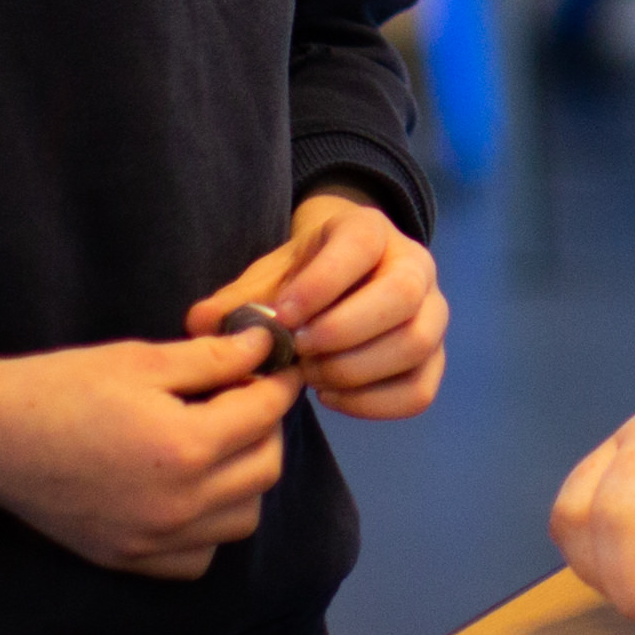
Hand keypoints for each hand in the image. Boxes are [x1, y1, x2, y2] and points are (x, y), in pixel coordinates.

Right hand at [0, 335, 292, 577]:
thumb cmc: (61, 388)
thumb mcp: (141, 359)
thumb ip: (212, 358)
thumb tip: (265, 347)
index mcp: (187, 447)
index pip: (264, 414)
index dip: (276, 382)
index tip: (274, 366)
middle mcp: (180, 505)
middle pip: (265, 469)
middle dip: (264, 428)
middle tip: (240, 397)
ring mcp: (155, 540)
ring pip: (242, 518)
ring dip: (244, 479)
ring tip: (215, 443)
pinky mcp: (130, 560)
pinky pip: (199, 557)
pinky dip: (208, 528)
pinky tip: (187, 492)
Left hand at [194, 192, 444, 419]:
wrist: (341, 279)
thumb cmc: (301, 276)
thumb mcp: (269, 275)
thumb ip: (238, 299)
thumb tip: (201, 324)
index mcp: (370, 231)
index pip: (361, 246)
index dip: (322, 284)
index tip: (284, 316)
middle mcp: (415, 265)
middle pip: (402, 298)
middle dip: (344, 332)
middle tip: (299, 353)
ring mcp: (432, 312)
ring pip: (416, 345)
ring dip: (357, 370)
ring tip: (311, 376)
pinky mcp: (433, 357)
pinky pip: (420, 389)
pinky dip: (374, 403)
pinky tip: (331, 396)